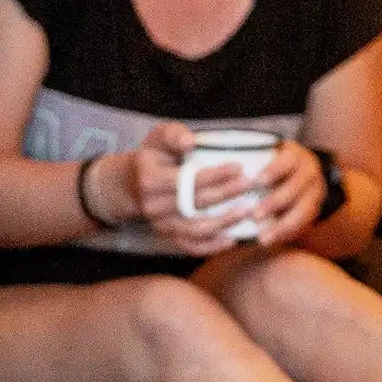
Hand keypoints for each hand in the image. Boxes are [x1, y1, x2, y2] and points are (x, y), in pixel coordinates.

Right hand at [121, 124, 259, 257]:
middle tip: (249, 184)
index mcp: (150, 179)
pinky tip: (233, 239)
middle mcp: (152, 205)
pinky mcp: (167, 237)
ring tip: (248, 211)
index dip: (215, 175)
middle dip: (225, 194)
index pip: (188, 179)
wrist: (131, 183)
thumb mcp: (159, 136)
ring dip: (224, 222)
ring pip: (196, 229)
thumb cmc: (154, 155)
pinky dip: (212, 246)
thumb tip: (190, 141)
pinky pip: (190, 246)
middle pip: (195, 203)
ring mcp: (159, 224)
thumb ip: (174, 134)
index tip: (239, 167)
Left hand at [243, 141, 324, 249]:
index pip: (287, 161)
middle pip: (296, 188)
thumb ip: (247, 158)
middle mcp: (310, 172)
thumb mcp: (267, 154)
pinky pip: (305, 226)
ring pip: (305, 211)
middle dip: (275, 202)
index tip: (255, 181)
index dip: (273, 171)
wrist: (304, 174)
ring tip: (263, 238)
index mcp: (296, 155)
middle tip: (255, 215)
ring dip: (283, 226)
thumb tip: (206, 152)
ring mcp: (316, 192)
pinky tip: (272, 241)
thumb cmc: (273, 164)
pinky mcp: (316, 210)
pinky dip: (288, 235)